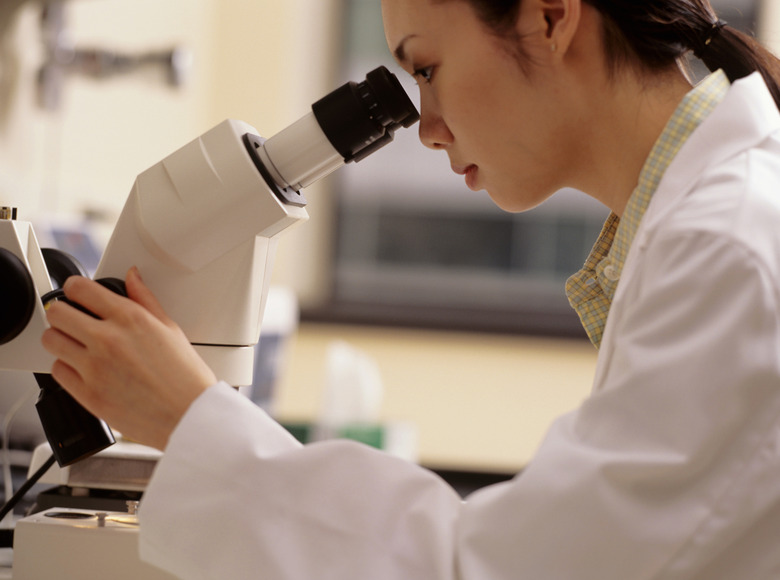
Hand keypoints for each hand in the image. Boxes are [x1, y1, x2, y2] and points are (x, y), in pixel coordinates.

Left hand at [42, 267, 216, 449]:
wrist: (188, 414)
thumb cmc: (185, 376)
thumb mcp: (170, 328)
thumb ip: (145, 299)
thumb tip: (132, 277)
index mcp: (130, 318)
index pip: (79, 289)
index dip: (74, 288)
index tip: (76, 293)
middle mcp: (108, 339)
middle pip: (57, 312)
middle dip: (63, 312)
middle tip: (72, 319)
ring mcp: (95, 367)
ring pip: (51, 341)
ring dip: (60, 339)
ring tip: (75, 344)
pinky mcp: (87, 393)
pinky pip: (57, 371)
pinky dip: (66, 367)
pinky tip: (83, 367)